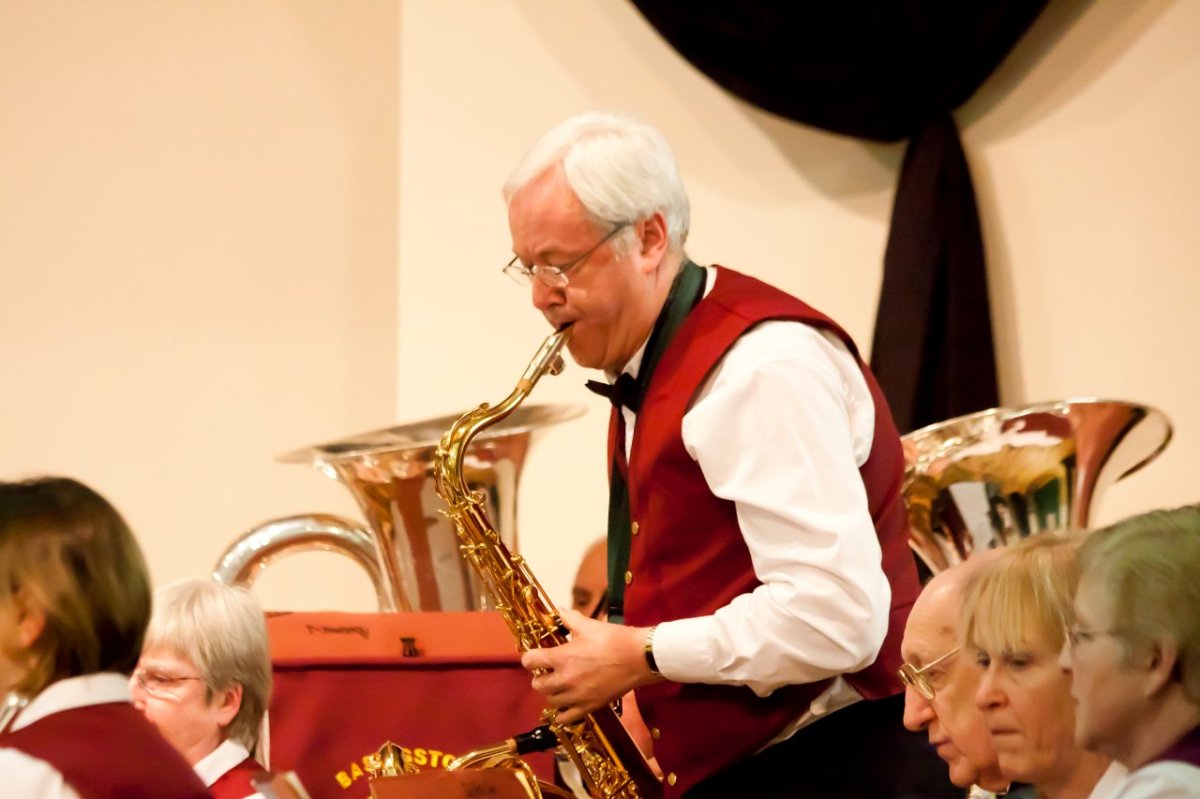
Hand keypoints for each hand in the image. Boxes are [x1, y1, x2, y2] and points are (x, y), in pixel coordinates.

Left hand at [520, 609, 659, 724]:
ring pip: (551, 700)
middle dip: (539, 676)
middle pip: (538, 684)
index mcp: (561, 657)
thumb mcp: (589, 625)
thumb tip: (559, 611)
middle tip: (547, 670)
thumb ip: (570, 619)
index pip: (530, 661)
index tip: (535, 655)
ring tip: (559, 685)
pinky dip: (562, 713)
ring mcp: (576, 696)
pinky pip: (566, 718)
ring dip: (551, 692)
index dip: (529, 657)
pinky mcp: (589, 707)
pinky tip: (566, 704)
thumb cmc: (613, 639)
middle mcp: (564, 680)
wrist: (638, 658)